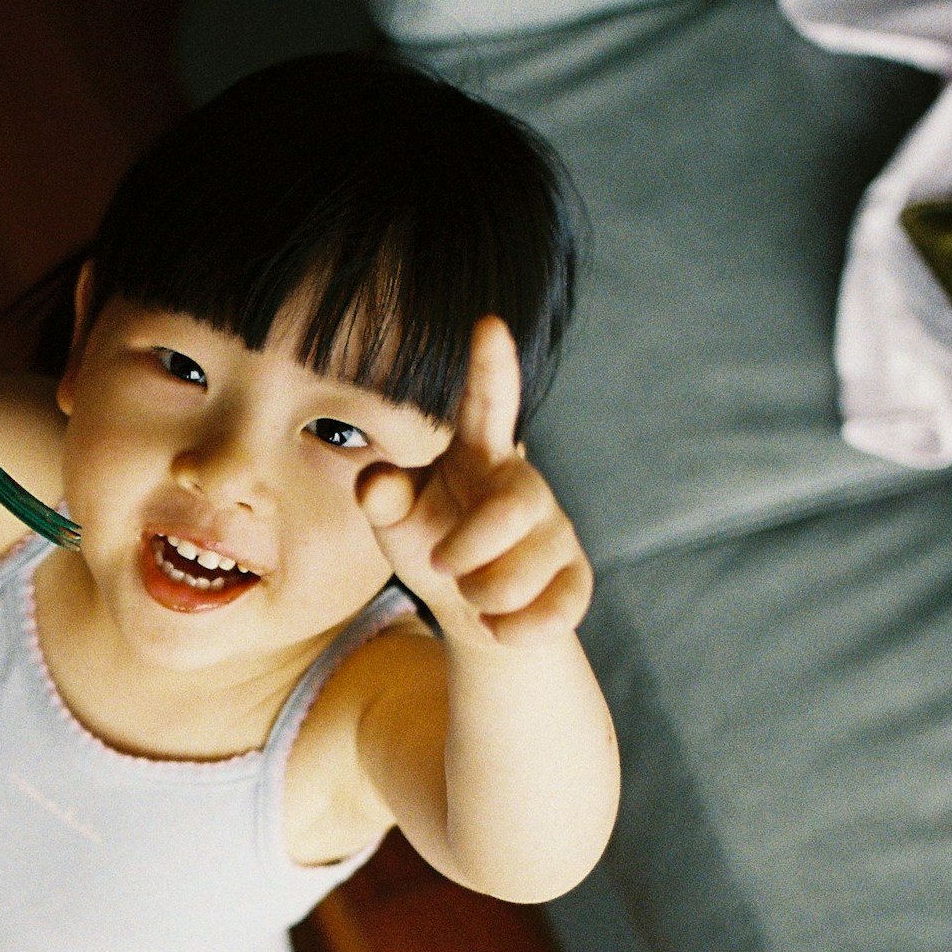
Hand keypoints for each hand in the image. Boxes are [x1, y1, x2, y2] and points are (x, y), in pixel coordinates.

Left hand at [357, 316, 592, 648]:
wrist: (475, 608)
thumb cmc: (433, 539)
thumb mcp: (395, 517)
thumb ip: (381, 494)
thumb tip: (375, 482)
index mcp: (478, 454)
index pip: (486, 404)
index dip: (489, 367)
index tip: (487, 323)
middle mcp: (524, 484)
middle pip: (508, 512)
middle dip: (465, 551)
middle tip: (442, 564)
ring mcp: (556, 530)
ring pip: (522, 573)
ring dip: (482, 596)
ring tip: (470, 593)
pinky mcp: (576, 578)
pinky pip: (555, 610)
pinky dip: (513, 629)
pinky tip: (497, 626)